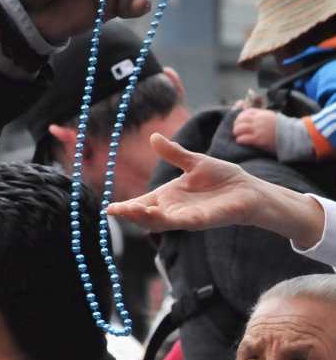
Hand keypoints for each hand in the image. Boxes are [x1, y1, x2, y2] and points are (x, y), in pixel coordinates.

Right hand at [106, 133, 324, 247]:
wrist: (250, 189)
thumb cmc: (224, 178)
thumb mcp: (194, 162)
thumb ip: (173, 153)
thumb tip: (153, 137)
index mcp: (168, 196)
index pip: (142, 203)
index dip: (125, 207)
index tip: (109, 209)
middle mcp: (174, 209)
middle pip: (146, 216)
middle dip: (131, 214)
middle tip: (116, 210)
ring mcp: (187, 217)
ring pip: (160, 222)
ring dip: (145, 218)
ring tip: (132, 210)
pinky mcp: (203, 220)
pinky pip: (184, 221)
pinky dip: (171, 219)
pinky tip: (160, 214)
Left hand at [233, 108, 278, 152]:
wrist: (293, 137)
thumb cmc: (281, 128)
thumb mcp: (271, 117)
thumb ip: (260, 115)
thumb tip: (246, 109)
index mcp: (262, 113)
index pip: (246, 112)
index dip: (240, 117)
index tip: (240, 122)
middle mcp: (259, 120)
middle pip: (240, 120)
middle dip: (236, 126)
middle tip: (237, 131)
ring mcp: (258, 129)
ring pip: (239, 129)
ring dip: (236, 133)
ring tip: (238, 136)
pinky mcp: (258, 139)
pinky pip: (243, 138)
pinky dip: (240, 140)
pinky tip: (242, 141)